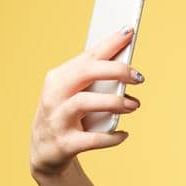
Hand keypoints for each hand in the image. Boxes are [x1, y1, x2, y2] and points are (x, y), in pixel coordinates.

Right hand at [29, 24, 143, 178]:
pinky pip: (92, 139)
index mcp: (57, 78)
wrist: (45, 153)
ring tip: (135, 105)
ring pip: (84, 103)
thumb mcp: (75, 94)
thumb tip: (128, 68)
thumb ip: (96, 80)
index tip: (129, 32)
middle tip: (139, 77)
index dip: (109, 43)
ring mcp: (57, 120)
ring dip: (115, 102)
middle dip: (115, 71)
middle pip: (85, 73)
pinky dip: (112, 137)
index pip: (87, 56)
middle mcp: (53, 96)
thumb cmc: (68, 115)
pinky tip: (123, 134)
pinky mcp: (64, 144)